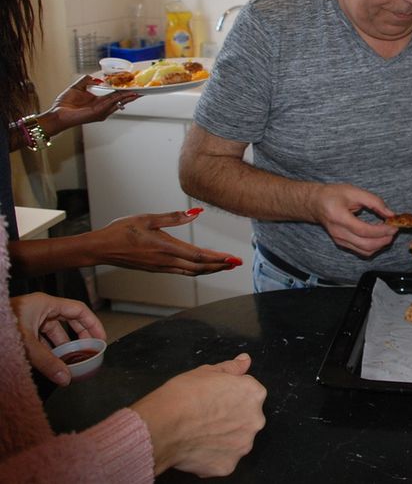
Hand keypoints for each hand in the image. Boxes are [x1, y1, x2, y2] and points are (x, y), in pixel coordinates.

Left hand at [10, 292, 105, 385]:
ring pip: (53, 331)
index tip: (101, 339)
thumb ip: (47, 362)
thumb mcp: (27, 344)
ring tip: (70, 361)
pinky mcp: (21, 328)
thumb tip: (66, 378)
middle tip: (89, 351)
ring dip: (62, 346)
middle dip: (79, 336)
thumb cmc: (1, 326)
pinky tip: (50, 362)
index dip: (92, 324)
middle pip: (68, 320)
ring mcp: (30, 318)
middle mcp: (40, 308)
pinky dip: (48, 349)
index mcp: (46, 304)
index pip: (79, 310)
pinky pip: (41, 338)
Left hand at [45, 74, 139, 132]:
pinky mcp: (99, 112)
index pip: (114, 95)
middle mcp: (102, 107)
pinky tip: (128, 95)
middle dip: (131, 95)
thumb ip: (87, 80)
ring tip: (138, 92)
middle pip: (120, 100)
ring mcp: (102, 110)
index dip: (124, 91)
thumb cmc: (64, 104)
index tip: (132, 86)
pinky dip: (122, 98)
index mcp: (98, 101)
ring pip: (119, 101)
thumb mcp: (77, 87)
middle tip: (141, 90)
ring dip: (130, 96)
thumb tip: (96, 77)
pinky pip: (112, 103)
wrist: (57, 113)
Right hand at [93, 209, 243, 273]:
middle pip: (199, 267)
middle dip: (220, 266)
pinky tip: (203, 266)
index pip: (199, 256)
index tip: (233, 259)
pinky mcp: (157, 268)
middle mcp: (166, 261)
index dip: (218, 259)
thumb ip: (174, 217)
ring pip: (192, 271)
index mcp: (166, 248)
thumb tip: (197, 213)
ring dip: (210, 269)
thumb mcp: (148, 218)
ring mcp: (161, 267)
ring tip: (225, 265)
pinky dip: (197, 270)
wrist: (100, 248)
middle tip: (237, 263)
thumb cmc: (122, 231)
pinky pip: (182, 271)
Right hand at [130, 353, 266, 476]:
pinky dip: (212, 456)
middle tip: (206, 417)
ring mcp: (242, 446)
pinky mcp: (228, 466)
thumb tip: (245, 360)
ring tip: (199, 433)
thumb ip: (232, 367)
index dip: (228, 394)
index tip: (213, 398)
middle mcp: (255, 420)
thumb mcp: (207, 371)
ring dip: (223, 438)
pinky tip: (196, 448)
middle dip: (230, 417)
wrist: (163, 426)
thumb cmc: (184, 395)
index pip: (248, 393)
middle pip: (246, 418)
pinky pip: (223, 460)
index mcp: (253, 394)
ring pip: (236, 440)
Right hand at [313, 183, 397, 256]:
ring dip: (381, 245)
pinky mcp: (342, 244)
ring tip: (389, 233)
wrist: (316, 204)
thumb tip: (391, 214)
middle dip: (384, 240)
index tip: (394, 225)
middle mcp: (338, 233)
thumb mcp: (354, 191)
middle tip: (394, 230)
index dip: (382, 230)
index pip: (364, 231)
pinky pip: (361, 250)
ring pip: (365, 251)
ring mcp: (339, 240)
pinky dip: (373, 246)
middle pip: (366, 244)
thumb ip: (374, 201)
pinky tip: (379, 236)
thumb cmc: (333, 195)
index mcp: (339, 217)